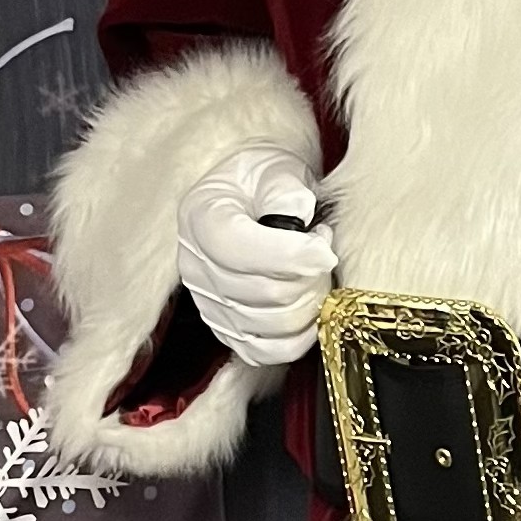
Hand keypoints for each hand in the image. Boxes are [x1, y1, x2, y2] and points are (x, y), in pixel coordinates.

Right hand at [175, 142, 338, 369]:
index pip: (240, 250)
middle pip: (263, 293)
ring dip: (309, 304)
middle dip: (310, 278)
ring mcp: (206, 301)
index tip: (326, 249)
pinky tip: (311, 310)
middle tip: (324, 253)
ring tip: (315, 273)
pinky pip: (261, 352)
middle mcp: (194, 264)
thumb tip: (303, 223)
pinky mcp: (223, 327)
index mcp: (201, 217)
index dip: (292, 256)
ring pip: (270, 325)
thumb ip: (285, 190)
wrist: (250, 199)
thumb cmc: (264, 182)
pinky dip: (296, 339)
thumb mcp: (274, 169)